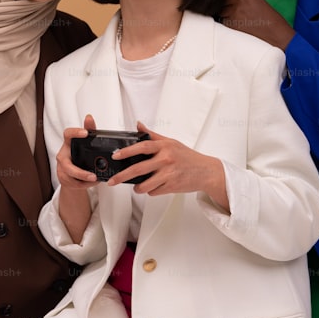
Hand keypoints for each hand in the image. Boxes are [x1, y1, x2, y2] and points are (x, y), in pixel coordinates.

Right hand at [56, 114, 100, 190]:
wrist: (72, 172)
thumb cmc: (79, 155)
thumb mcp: (86, 143)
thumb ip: (89, 130)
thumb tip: (89, 117)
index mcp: (68, 144)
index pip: (67, 134)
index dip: (75, 132)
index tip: (85, 133)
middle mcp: (62, 155)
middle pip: (68, 165)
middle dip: (80, 172)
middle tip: (93, 175)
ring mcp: (61, 168)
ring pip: (71, 177)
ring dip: (84, 181)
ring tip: (95, 180)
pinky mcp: (63, 178)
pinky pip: (74, 184)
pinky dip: (85, 184)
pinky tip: (93, 182)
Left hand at [109, 122, 228, 210]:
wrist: (206, 172)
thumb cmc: (188, 157)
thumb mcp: (171, 142)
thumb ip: (153, 135)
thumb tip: (138, 125)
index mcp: (165, 147)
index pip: (142, 147)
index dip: (127, 151)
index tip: (116, 155)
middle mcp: (166, 159)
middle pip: (139, 169)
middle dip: (122, 176)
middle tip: (112, 181)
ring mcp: (169, 174)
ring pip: (145, 185)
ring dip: (138, 188)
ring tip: (137, 186)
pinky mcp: (172, 186)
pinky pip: (154, 192)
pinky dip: (151, 191)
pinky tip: (155, 186)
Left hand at [221, 0, 295, 50]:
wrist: (276, 33)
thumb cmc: (271, 20)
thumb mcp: (259, 2)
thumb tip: (233, 0)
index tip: (227, 0)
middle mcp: (241, 0)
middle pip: (223, 0)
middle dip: (224, 5)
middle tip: (229, 11)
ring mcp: (235, 11)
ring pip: (222, 11)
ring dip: (225, 15)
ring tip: (236, 20)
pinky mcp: (233, 23)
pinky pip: (224, 22)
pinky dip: (228, 24)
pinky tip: (237, 27)